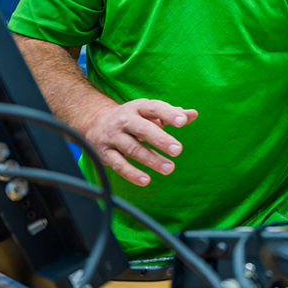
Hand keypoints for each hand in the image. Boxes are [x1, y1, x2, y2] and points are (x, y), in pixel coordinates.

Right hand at [81, 98, 197, 185]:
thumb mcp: (150, 112)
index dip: (169, 114)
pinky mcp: (105, 153)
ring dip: (151, 160)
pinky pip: (118, 164)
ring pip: (132, 149)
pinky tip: (146, 180)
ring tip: (169, 168)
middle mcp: (125, 121)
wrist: (95, 122)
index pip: (155, 108)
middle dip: (161, 140)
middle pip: (143, 129)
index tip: (183, 122)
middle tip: (178, 150)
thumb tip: (193, 114)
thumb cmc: (132, 118)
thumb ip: (171, 114)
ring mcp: (113, 137)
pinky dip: (131, 173)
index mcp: (139, 107)